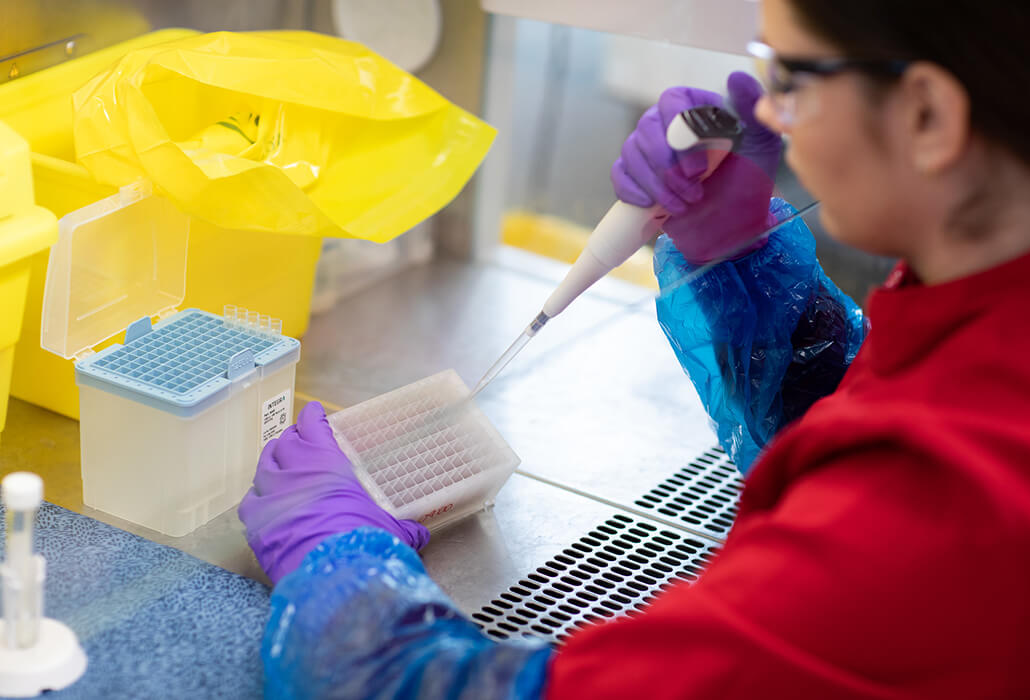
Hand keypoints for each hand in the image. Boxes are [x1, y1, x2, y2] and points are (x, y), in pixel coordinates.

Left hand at [239, 401, 429, 583]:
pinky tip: (262, 500)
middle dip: (292, 440)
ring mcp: (271, 495)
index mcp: (327, 462)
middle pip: (285, 443)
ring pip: (264, 466)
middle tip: (299, 442)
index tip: (313, 413)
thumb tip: (419, 532)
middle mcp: (295, 472)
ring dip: (272, 462)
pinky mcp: (256, 523)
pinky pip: (250, 500)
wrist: (332, 574)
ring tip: (278, 464)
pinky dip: (257, 497)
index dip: (312, 417)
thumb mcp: (392, 529)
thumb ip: (402, 525)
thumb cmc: (366, 541)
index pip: (312, 426)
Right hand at [611, 72, 782, 263]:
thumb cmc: (748, 184)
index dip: (678, 130)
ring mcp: (647, 150)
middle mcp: (667, 124)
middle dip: (667, 165)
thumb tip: (735, 77)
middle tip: (694, 190)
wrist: (732, 227)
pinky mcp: (635, 176)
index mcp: (696, 108)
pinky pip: (619, 174)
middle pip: (647, 127)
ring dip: (656, 183)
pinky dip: (634, 191)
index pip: (672, 100)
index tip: (698, 166)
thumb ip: (752, 110)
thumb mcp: (761, 146)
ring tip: (684, 205)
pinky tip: (654, 206)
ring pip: (631, 152)